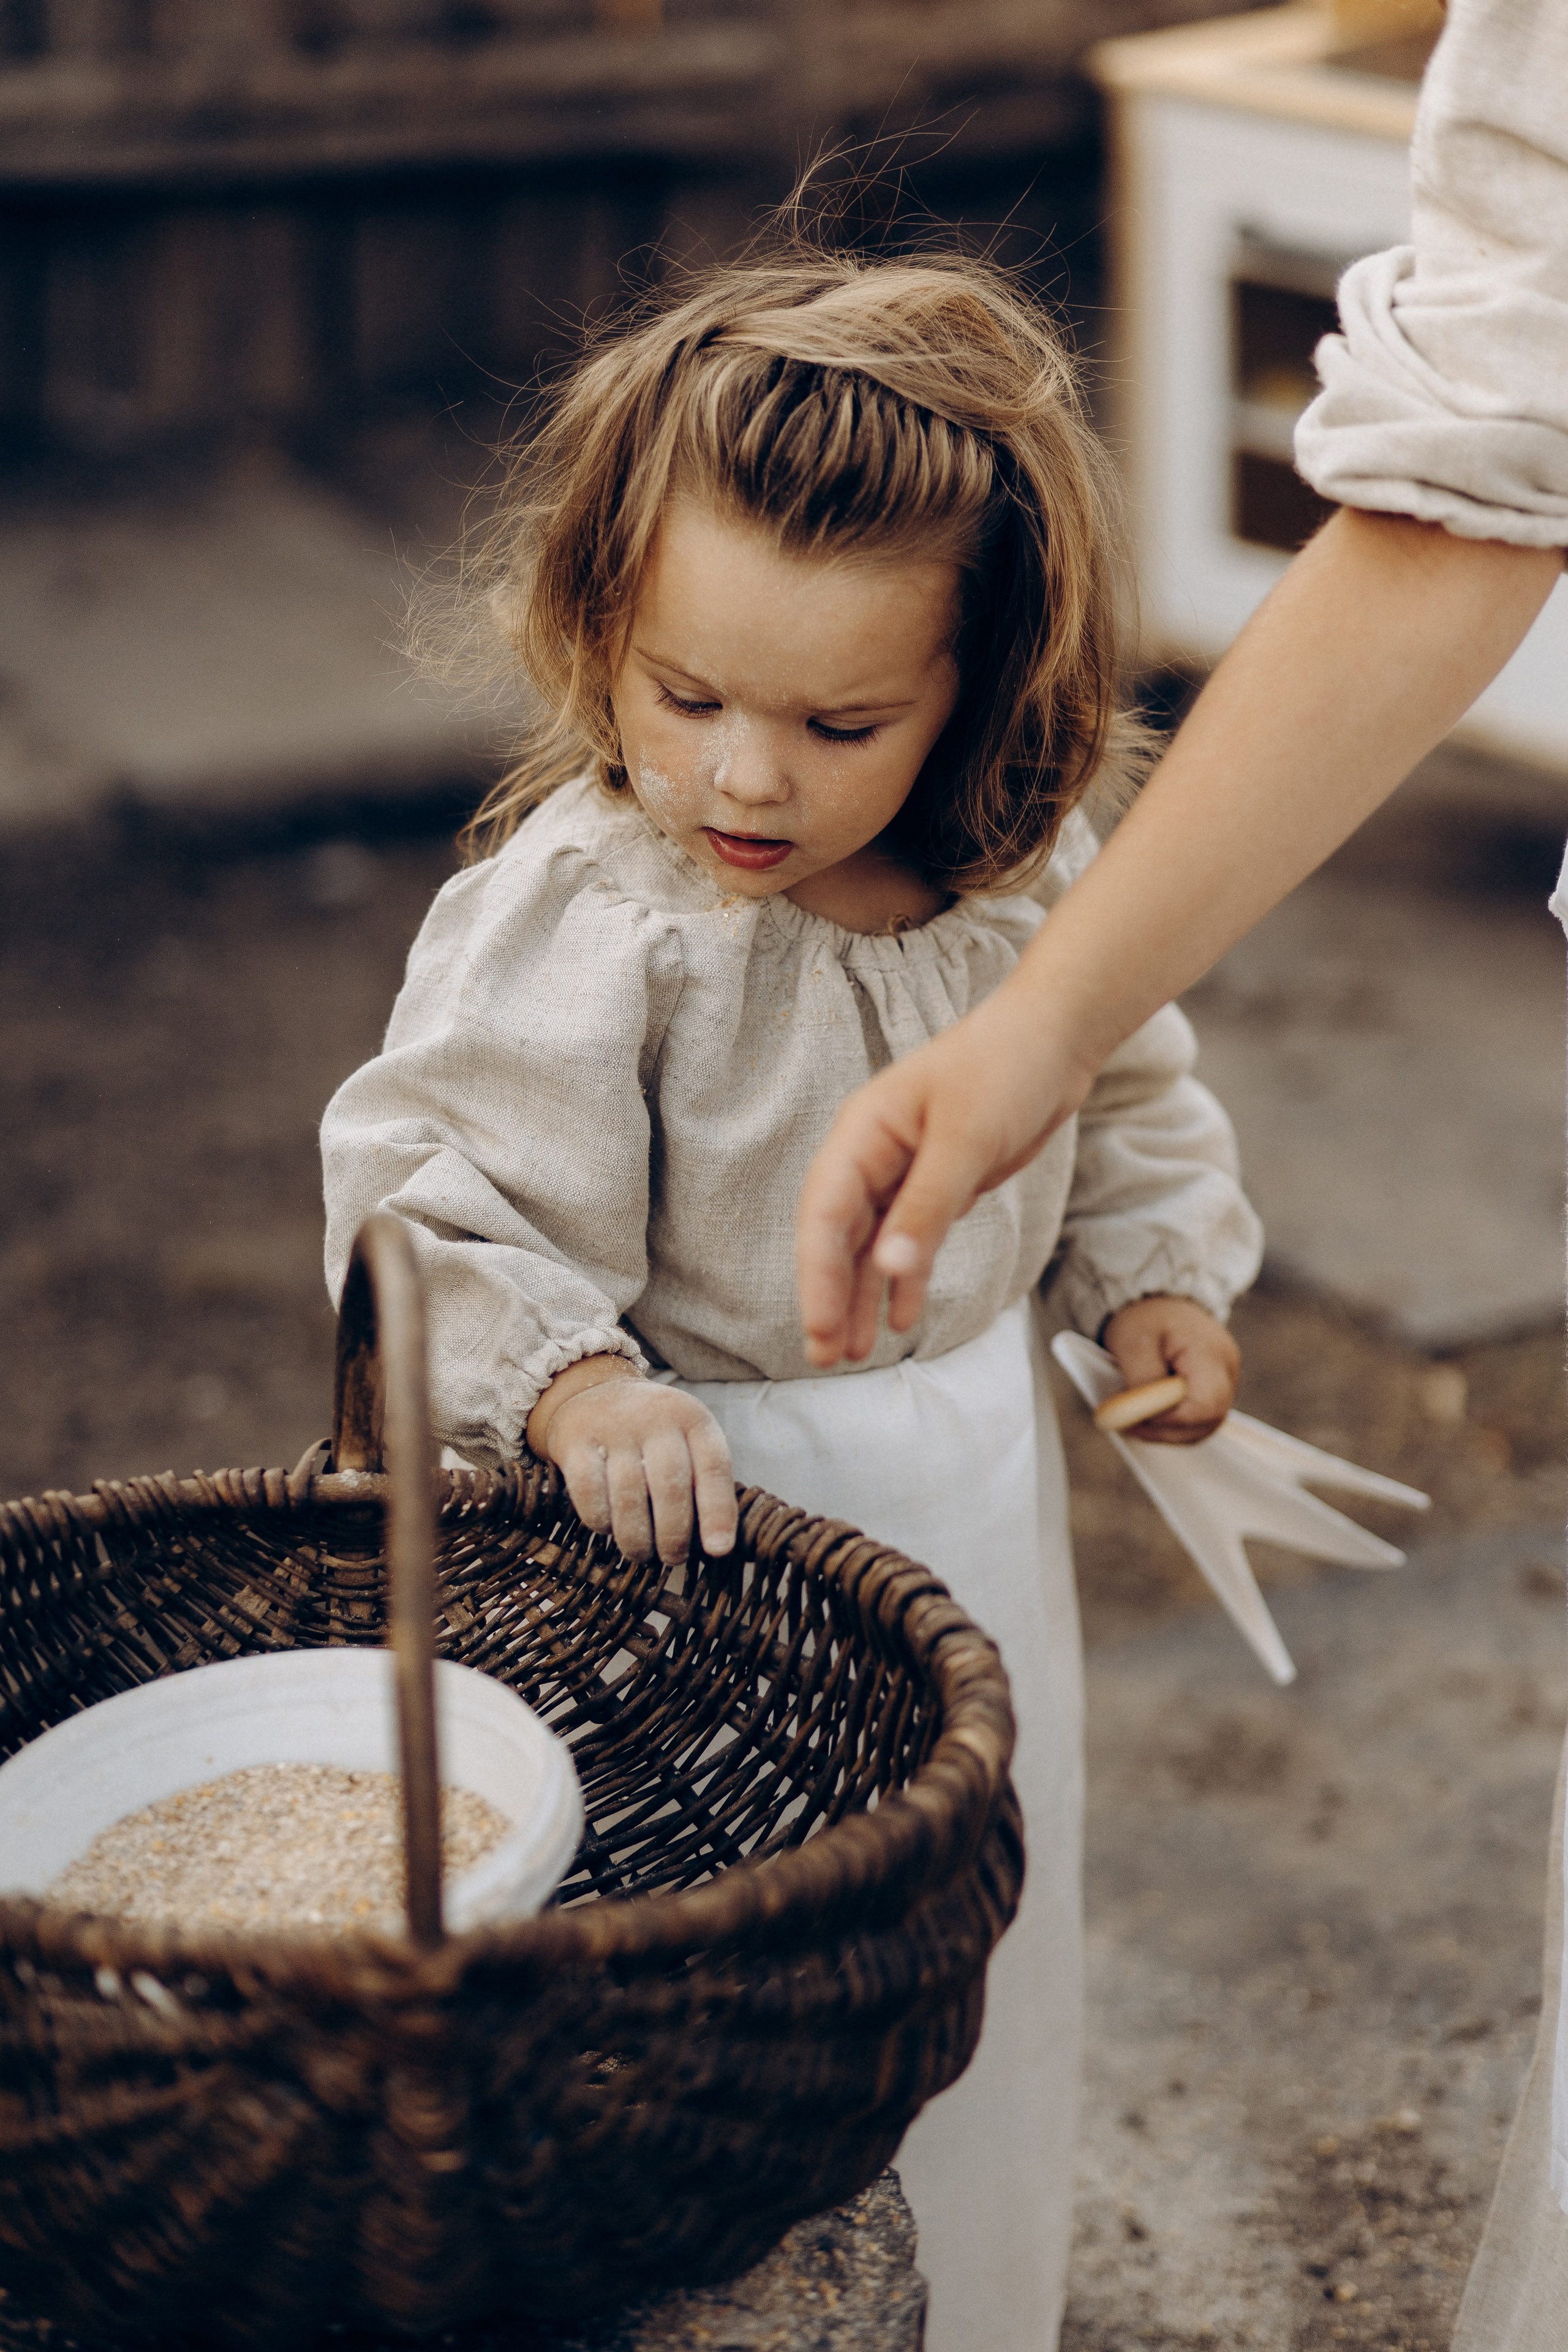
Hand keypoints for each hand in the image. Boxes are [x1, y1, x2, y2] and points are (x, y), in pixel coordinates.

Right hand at [530, 1363, 737, 1563]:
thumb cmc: (650, 1433)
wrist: (591, 1392)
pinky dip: (600, 1521)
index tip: (718, 1550)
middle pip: (670, 1485)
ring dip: (637, 1538)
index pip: (714, 1467)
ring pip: (629, 1495)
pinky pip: (589, 1493)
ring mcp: (613, 1426)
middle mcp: (656, 1417)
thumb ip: (703, 1482)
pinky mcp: (575, 1440)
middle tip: (673, 1558)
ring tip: (641, 1553)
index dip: (718, 1513)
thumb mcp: (685, 1441)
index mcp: (692, 1418)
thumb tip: (716, 1545)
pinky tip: (608, 1529)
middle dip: (673, 1534)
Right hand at [795, 979, 1098, 1367]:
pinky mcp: (937, 1185)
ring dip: (861, 1297)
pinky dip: (904, 1279)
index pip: (824, 1213)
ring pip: (870, 1246)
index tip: (820, 1328)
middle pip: (837, 1236)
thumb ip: (927, 1207)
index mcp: (862, 1133)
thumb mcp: (966, 1138)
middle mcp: (871, 1155)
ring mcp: (902, 1172)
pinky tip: (901, 1318)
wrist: (1055, 1039)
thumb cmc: (1005, 1067)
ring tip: (853, 1354)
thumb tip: (889, 1270)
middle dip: (830, 1297)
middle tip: (825, 1357)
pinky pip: (909, 1241)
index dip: (817, 1275)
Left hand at [1100, 1295, 1238, 1444]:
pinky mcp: (1216, 1393)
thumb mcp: (1134, 1340)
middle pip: (1208, 1421)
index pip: (1205, 1405)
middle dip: (1165, 1429)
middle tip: (1128, 1422)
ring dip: (1167, 1431)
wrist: (1159, 1304)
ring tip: (1136, 1417)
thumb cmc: (1146, 1318)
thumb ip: (1142, 1379)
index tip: (1136, 1415)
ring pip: (1203, 1427)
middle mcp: (1228, 1372)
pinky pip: (1199, 1422)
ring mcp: (1226, 1384)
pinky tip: (1150, 1415)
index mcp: (1212, 1354)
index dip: (1170, 1419)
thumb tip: (1142, 1415)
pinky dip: (1173, 1426)